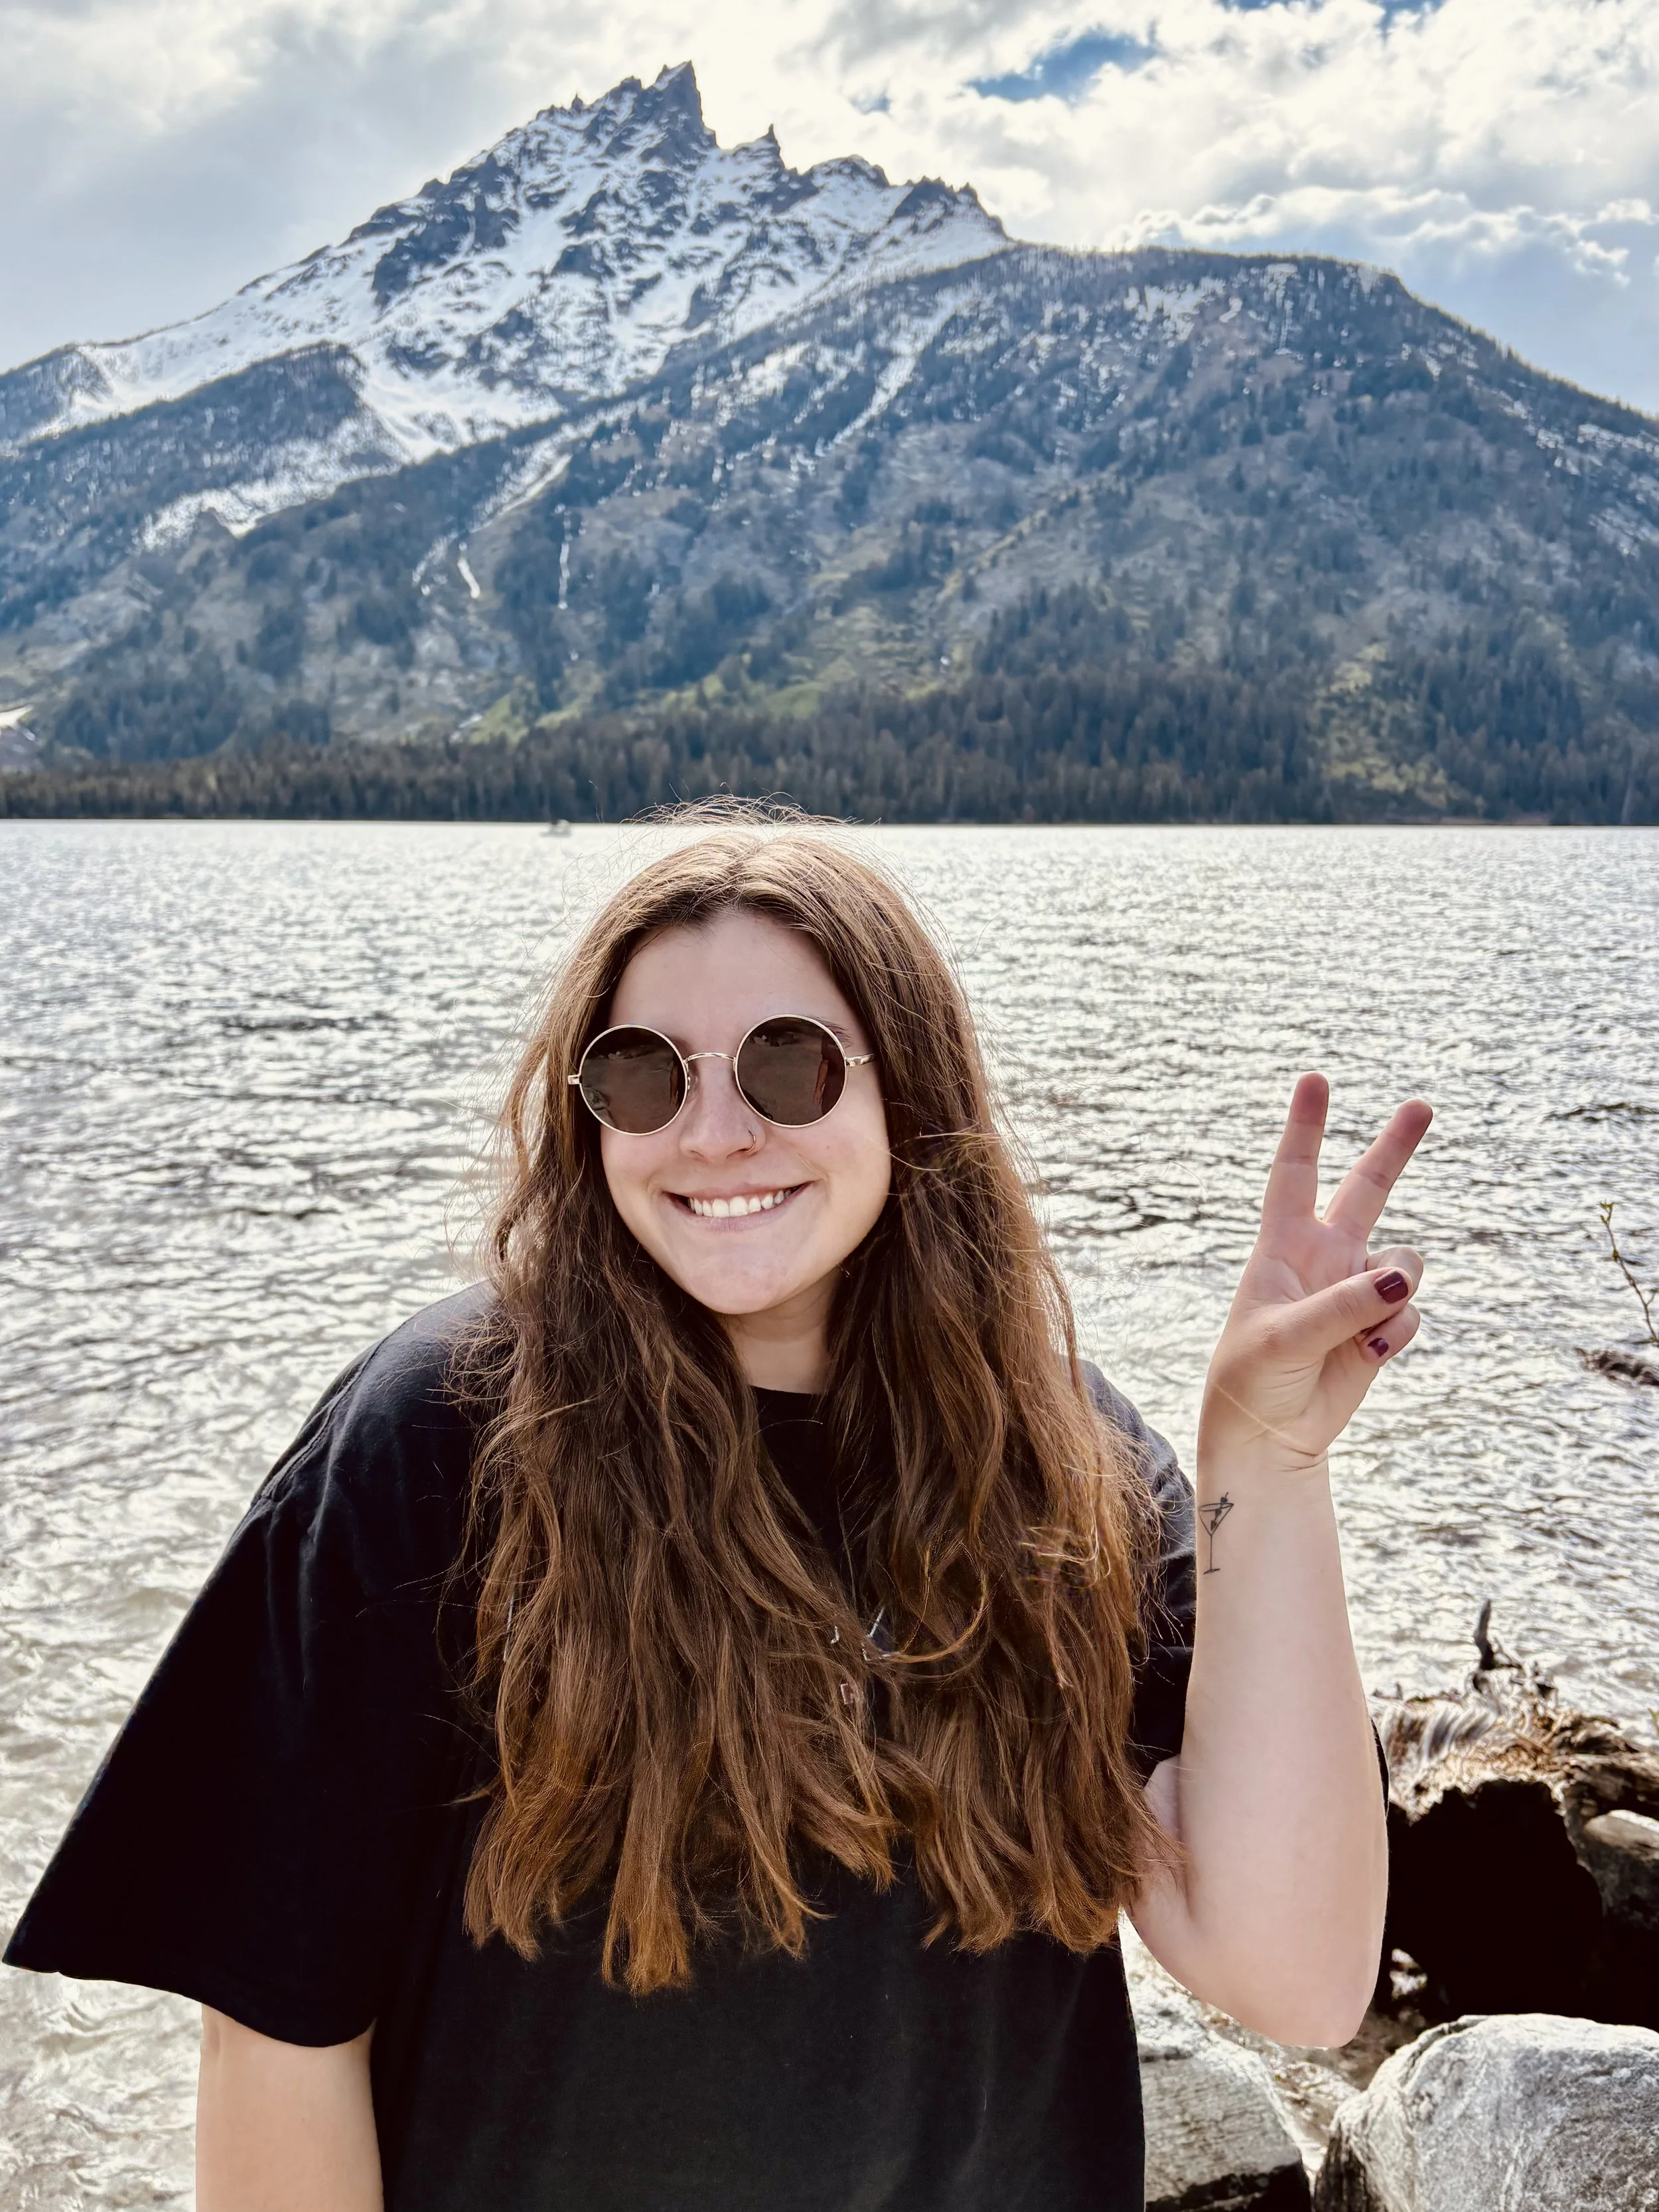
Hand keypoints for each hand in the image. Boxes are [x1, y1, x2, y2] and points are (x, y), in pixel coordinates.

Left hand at [1200, 1073, 1431, 1473]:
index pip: (1294, 1174)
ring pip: (1403, 1261)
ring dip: (1398, 1284)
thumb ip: (1342, 1305)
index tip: (1315, 1080)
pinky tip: (1370, 1354)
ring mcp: (1354, 1291)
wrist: (1269, 1436)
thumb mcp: (1285, 1338)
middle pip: (1365, 1190)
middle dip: (1393, 1149)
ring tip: (1367, 1329)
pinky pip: (1409, 1310)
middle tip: (1421, 1105)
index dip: (1305, 1128)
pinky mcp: (1379, 1327)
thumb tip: (1397, 1277)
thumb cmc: (1252, 1379)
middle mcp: (1323, 1259)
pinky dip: (1398, 1330)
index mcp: (1283, 1247)